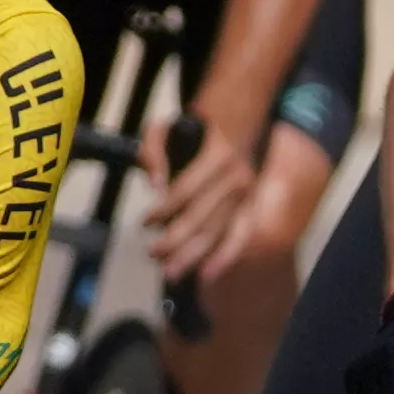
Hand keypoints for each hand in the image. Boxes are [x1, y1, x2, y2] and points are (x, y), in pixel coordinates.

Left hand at [139, 108, 268, 306]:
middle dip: (175, 240)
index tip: (144, 223)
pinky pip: (240, 236)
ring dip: (194, 255)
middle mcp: (236, 178)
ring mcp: (246, 195)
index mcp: (217, 156)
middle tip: (152, 255)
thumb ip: (153, 151)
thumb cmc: (196, 126)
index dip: (163, 210)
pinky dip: (226, 257)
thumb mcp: (165, 126)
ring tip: (171, 272)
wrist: (239, 119)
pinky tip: (208, 274)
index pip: (185, 191)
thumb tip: (154, 186)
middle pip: (202, 218)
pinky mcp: (250, 205)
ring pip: (218, 232)